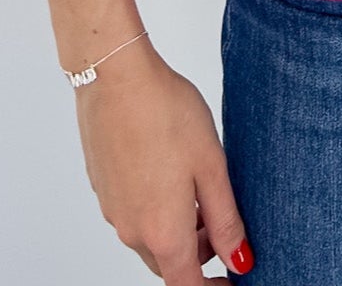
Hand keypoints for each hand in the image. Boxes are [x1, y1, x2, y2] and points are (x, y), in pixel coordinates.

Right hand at [75, 44, 252, 282]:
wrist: (115, 76)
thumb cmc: (166, 113)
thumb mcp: (211, 166)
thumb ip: (227, 221)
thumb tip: (240, 262)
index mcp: (163, 233)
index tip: (233, 277)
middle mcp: (132, 230)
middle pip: (168, 265)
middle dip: (198, 254)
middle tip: (223, 223)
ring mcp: (112, 210)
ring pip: (149, 239)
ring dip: (177, 230)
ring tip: (199, 187)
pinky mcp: (101, 188)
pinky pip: (133, 214)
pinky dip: (155, 208)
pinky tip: (169, 168)